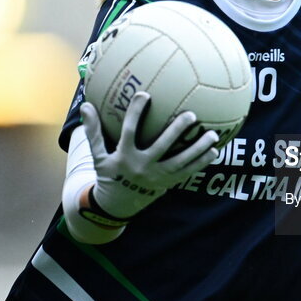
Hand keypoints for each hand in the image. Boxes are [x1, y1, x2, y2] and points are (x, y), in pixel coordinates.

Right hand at [79, 92, 218, 223]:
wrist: (117, 206)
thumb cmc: (109, 174)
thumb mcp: (98, 156)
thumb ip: (94, 131)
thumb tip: (85, 105)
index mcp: (124, 156)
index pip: (129, 131)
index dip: (135, 113)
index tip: (144, 94)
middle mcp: (142, 166)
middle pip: (162, 147)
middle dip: (176, 131)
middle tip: (191, 115)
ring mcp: (157, 176)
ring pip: (180, 162)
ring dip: (197, 149)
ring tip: (213, 135)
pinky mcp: (168, 184)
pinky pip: (187, 173)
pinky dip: (201, 163)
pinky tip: (215, 151)